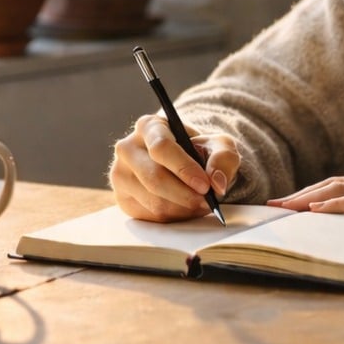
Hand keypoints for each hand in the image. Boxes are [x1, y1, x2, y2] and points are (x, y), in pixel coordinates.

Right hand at [109, 114, 240, 222]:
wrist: (183, 163)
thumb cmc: (199, 150)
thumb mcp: (218, 145)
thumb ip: (223, 159)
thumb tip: (217, 183)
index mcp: (149, 126)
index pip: (161, 148)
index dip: (184, 169)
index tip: (205, 185)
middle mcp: (127, 148)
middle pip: (154, 178)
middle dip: (186, 195)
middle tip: (208, 202)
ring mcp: (120, 175)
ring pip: (153, 201)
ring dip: (182, 209)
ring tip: (201, 205)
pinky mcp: (122, 198)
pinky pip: (150, 216)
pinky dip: (173, 217)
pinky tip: (185, 209)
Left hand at [269, 167, 343, 221]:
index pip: (332, 185)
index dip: (306, 193)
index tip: (283, 204)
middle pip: (328, 184)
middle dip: (299, 195)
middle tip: (274, 206)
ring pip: (337, 189)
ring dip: (309, 198)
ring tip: (287, 208)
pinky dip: (334, 204)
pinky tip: (317, 210)